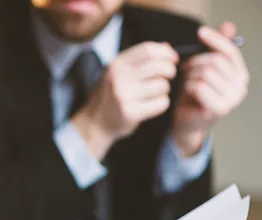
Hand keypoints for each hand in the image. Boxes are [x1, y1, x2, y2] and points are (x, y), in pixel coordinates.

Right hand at [72, 42, 177, 158]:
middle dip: (169, 71)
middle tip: (168, 77)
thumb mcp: (118, 72)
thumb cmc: (111, 96)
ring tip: (154, 94)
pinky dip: (161, 104)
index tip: (173, 59)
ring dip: (164, 90)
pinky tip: (152, 105)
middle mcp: (119, 78)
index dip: (166, 53)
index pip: (148, 50)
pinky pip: (161, 103)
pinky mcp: (131, 113)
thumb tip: (167, 47)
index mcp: (116, 64)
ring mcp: (124, 96)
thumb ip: (139, 60)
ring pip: (162, 86)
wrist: (96, 122)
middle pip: (158, 66)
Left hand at [172, 22, 248, 155]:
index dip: (215, 40)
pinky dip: (188, 87)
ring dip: (190, 75)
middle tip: (184, 68)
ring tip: (186, 82)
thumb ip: (214, 50)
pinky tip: (187, 93)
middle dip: (195, 62)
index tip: (200, 32)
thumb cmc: (193, 96)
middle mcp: (241, 86)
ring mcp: (232, 99)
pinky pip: (199, 86)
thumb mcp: (202, 70)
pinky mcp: (219, 108)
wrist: (187, 123)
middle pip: (216, 61)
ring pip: (206, 73)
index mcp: (240, 74)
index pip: (230, 51)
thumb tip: (228, 25)